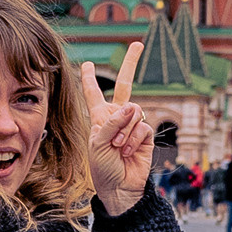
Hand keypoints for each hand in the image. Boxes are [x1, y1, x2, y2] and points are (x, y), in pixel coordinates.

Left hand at [83, 44, 151, 215]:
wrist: (119, 188)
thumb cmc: (102, 168)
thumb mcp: (97, 143)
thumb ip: (111, 122)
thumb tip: (131, 107)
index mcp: (100, 118)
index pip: (94, 94)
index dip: (89, 79)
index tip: (85, 64)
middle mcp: (117, 117)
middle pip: (126, 85)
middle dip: (131, 64)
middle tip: (138, 43)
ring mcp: (132, 125)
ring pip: (134, 111)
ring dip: (124, 130)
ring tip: (118, 148)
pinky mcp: (145, 135)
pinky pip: (143, 126)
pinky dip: (134, 139)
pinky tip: (127, 152)